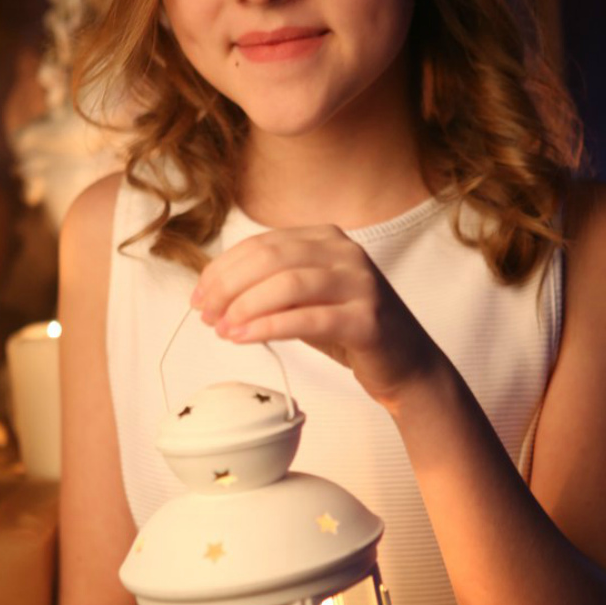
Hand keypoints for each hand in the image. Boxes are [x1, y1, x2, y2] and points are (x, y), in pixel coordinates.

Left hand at [191, 225, 440, 407]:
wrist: (407, 365)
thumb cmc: (349, 330)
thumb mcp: (306, 299)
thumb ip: (270, 286)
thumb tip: (214, 293)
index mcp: (328, 238)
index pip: (262, 244)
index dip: (223, 268)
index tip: (198, 296)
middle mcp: (347, 252)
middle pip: (271, 258)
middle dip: (228, 286)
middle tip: (205, 314)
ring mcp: (361, 284)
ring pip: (287, 284)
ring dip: (245, 307)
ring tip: (222, 329)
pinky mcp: (367, 319)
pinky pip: (307, 318)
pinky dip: (268, 327)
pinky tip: (243, 338)